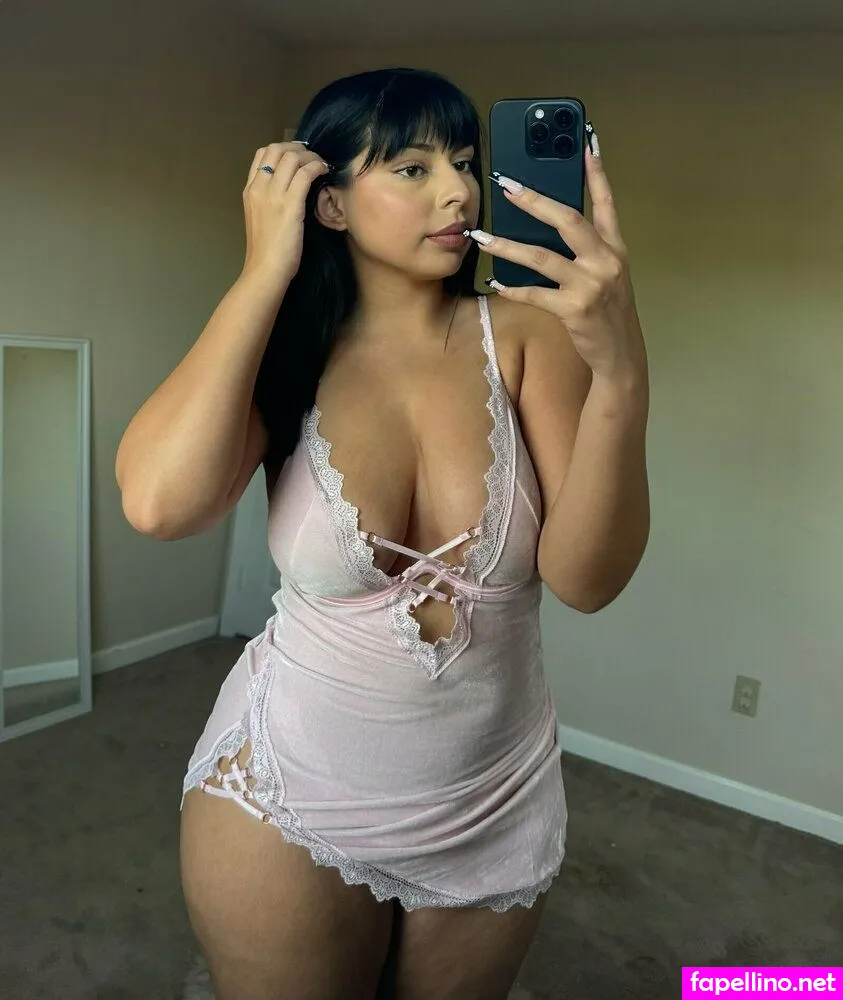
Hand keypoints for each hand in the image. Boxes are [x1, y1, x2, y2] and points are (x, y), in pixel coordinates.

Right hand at [241, 141, 331, 287]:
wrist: (265, 271)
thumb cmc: (266, 253)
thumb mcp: (261, 220)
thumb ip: (269, 203)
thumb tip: (287, 193)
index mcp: (250, 191)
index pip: (262, 154)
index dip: (283, 150)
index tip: (298, 158)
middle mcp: (259, 188)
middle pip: (276, 149)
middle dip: (298, 148)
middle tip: (314, 157)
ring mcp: (273, 194)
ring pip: (292, 157)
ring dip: (311, 157)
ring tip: (322, 165)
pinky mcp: (290, 204)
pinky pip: (305, 173)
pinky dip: (317, 167)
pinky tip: (325, 172)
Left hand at [470, 129, 646, 379]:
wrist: (620, 354)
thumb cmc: (608, 312)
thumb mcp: (608, 275)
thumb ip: (588, 251)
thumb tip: (549, 228)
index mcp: (615, 248)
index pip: (606, 202)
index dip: (596, 172)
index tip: (586, 141)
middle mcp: (605, 261)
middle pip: (567, 220)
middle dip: (534, 201)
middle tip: (507, 186)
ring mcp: (590, 284)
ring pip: (542, 257)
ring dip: (507, 246)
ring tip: (481, 237)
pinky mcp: (574, 309)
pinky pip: (535, 293)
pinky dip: (513, 288)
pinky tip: (495, 283)